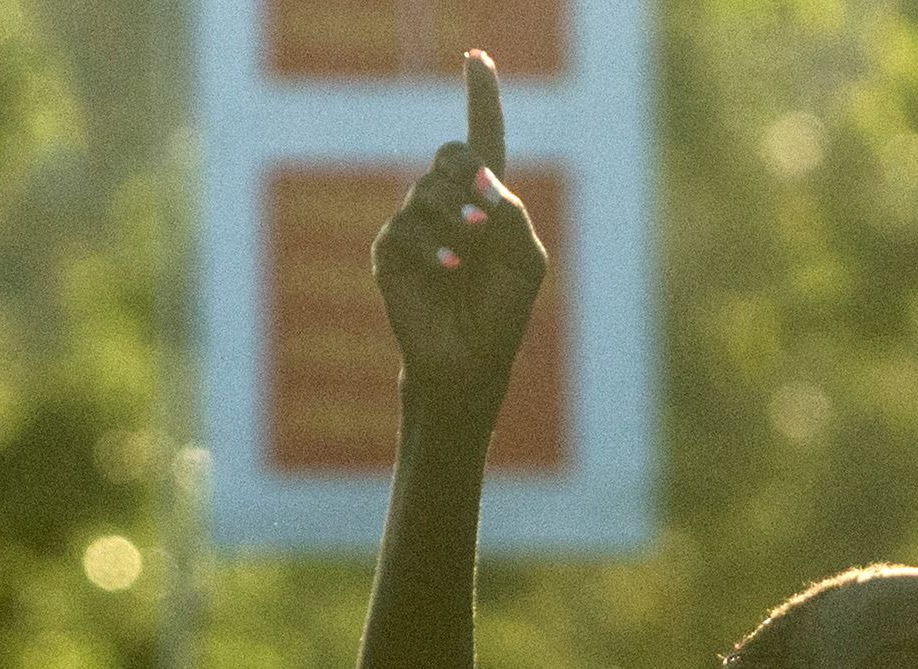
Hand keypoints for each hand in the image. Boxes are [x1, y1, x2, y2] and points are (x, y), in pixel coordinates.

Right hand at [371, 52, 547, 430]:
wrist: (471, 362)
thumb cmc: (502, 312)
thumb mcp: (526, 259)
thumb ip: (513, 214)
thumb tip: (480, 181)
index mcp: (485, 198)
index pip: (481, 136)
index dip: (480, 97)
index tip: (476, 57)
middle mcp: (446, 204)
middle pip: (450, 155)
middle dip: (468, 178)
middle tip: (485, 219)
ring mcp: (414, 226)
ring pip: (427, 191)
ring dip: (454, 220)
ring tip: (468, 257)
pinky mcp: (391, 254)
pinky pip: (405, 230)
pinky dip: (431, 246)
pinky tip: (449, 268)